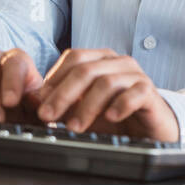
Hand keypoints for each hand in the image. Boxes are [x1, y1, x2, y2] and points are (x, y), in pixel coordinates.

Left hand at [35, 48, 178, 142]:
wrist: (148, 127)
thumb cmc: (113, 115)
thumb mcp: (82, 108)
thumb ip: (62, 101)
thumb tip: (35, 100)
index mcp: (101, 59)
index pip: (74, 57)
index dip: (54, 79)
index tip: (39, 103)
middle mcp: (118, 62)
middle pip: (86, 69)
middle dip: (62, 94)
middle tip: (48, 116)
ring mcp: (135, 74)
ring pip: (107, 82)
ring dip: (87, 106)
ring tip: (74, 127)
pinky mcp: (150, 91)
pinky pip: (135, 93)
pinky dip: (121, 105)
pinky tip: (111, 118)